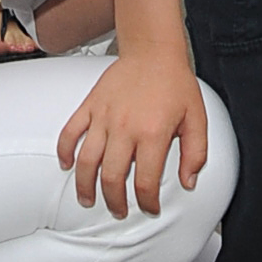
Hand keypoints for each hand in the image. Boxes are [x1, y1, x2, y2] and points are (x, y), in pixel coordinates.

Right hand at [56, 48, 208, 216]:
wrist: (153, 51)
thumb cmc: (175, 83)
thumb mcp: (197, 119)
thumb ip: (196, 154)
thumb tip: (188, 182)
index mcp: (153, 134)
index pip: (146, 182)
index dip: (147, 202)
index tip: (150, 208)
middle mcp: (125, 128)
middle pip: (111, 178)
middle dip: (114, 202)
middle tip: (118, 210)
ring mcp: (103, 117)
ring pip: (87, 161)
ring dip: (85, 186)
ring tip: (88, 199)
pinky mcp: (90, 106)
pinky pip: (69, 132)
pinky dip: (64, 151)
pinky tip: (66, 164)